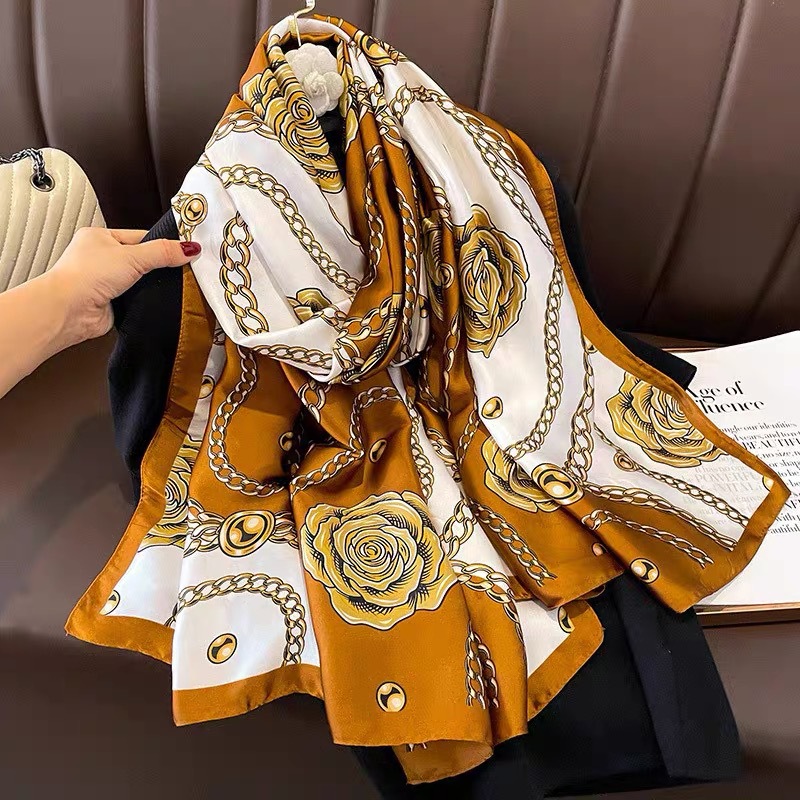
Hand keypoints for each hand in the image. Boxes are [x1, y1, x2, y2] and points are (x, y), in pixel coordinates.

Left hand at [45, 227, 200, 343]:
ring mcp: (105, 281)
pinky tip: (151, 300)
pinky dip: (145, 300)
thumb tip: (189, 248)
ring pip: (139, 280)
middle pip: (141, 259)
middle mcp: (101, 258)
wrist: (69, 310)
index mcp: (100, 237)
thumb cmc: (85, 276)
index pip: (140, 236)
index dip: (162, 243)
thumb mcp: (132, 256)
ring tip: (163, 285)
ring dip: (150, 285)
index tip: (184, 250)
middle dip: (157, 266)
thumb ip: (162, 252)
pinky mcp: (112, 302)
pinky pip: (136, 298)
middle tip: (178, 268)